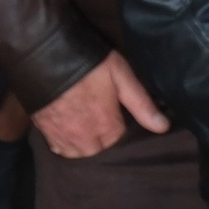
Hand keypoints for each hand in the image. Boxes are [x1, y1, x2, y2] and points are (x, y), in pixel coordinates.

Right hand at [33, 54, 168, 159]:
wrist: (43, 57)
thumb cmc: (88, 64)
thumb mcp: (121, 76)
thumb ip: (142, 104)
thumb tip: (164, 127)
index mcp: (108, 128)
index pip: (119, 139)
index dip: (118, 122)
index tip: (115, 109)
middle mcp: (86, 140)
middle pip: (99, 148)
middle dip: (101, 134)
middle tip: (97, 111)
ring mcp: (64, 138)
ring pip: (79, 152)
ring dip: (84, 141)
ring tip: (83, 121)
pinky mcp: (46, 133)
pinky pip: (60, 148)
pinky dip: (65, 142)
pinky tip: (67, 126)